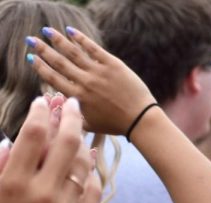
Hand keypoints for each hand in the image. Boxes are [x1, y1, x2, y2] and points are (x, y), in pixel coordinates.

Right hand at [0, 96, 98, 202]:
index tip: (44, 101)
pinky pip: (92, 191)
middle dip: (71, 117)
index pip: (32, 134)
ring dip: (82, 144)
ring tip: (79, 132)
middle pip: (65, 142)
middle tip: (72, 104)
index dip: (41, 113)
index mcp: (12, 183)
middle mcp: (42, 193)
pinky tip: (87, 166)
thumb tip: (7, 143)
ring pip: (82, 165)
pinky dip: (90, 174)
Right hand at [28, 27, 155, 135]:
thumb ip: (70, 115)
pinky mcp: (113, 65)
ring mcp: (98, 72)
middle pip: (58, 62)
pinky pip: (93, 48)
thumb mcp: (88, 124)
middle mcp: (85, 83)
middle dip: (42, 49)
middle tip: (31, 40)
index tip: (31, 58)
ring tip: (47, 31)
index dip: (40, 67)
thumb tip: (55, 105)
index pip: (52, 78)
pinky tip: (70, 31)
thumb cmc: (115, 124)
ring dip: (57, 40)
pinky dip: (80, 38)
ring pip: (72, 52)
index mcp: (77, 98)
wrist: (141, 119)